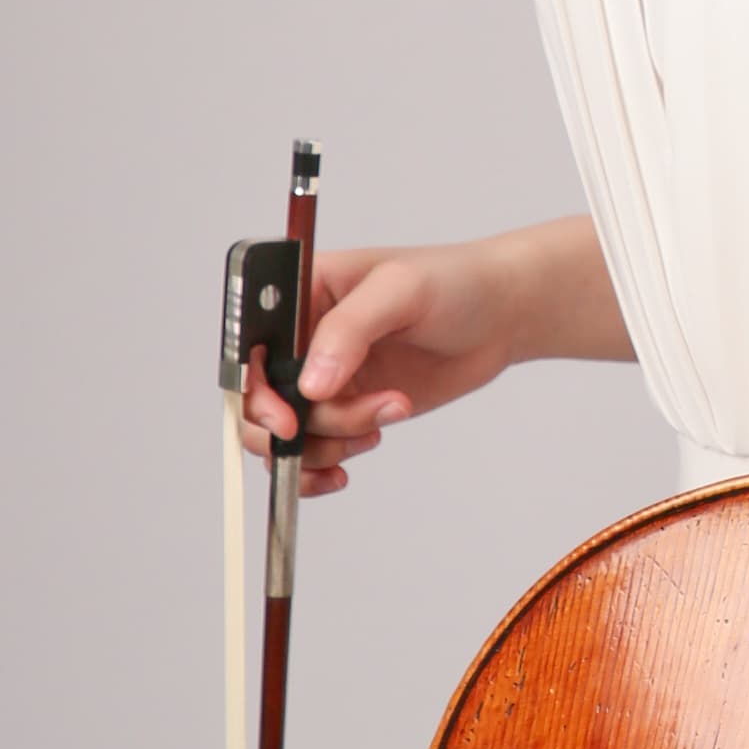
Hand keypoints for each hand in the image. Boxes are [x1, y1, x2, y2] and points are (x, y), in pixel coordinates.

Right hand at [242, 241, 512, 497]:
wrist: (499, 315)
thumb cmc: (453, 282)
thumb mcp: (400, 291)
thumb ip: (350, 331)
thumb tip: (310, 385)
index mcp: (298, 293)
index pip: (249, 346)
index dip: (253, 388)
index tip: (287, 418)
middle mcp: (300, 338)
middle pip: (256, 400)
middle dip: (293, 426)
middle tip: (344, 429)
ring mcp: (322, 377)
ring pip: (287, 434)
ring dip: (327, 442)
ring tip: (387, 413)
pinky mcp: (347, 408)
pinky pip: (311, 450)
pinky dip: (322, 467)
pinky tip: (353, 459)